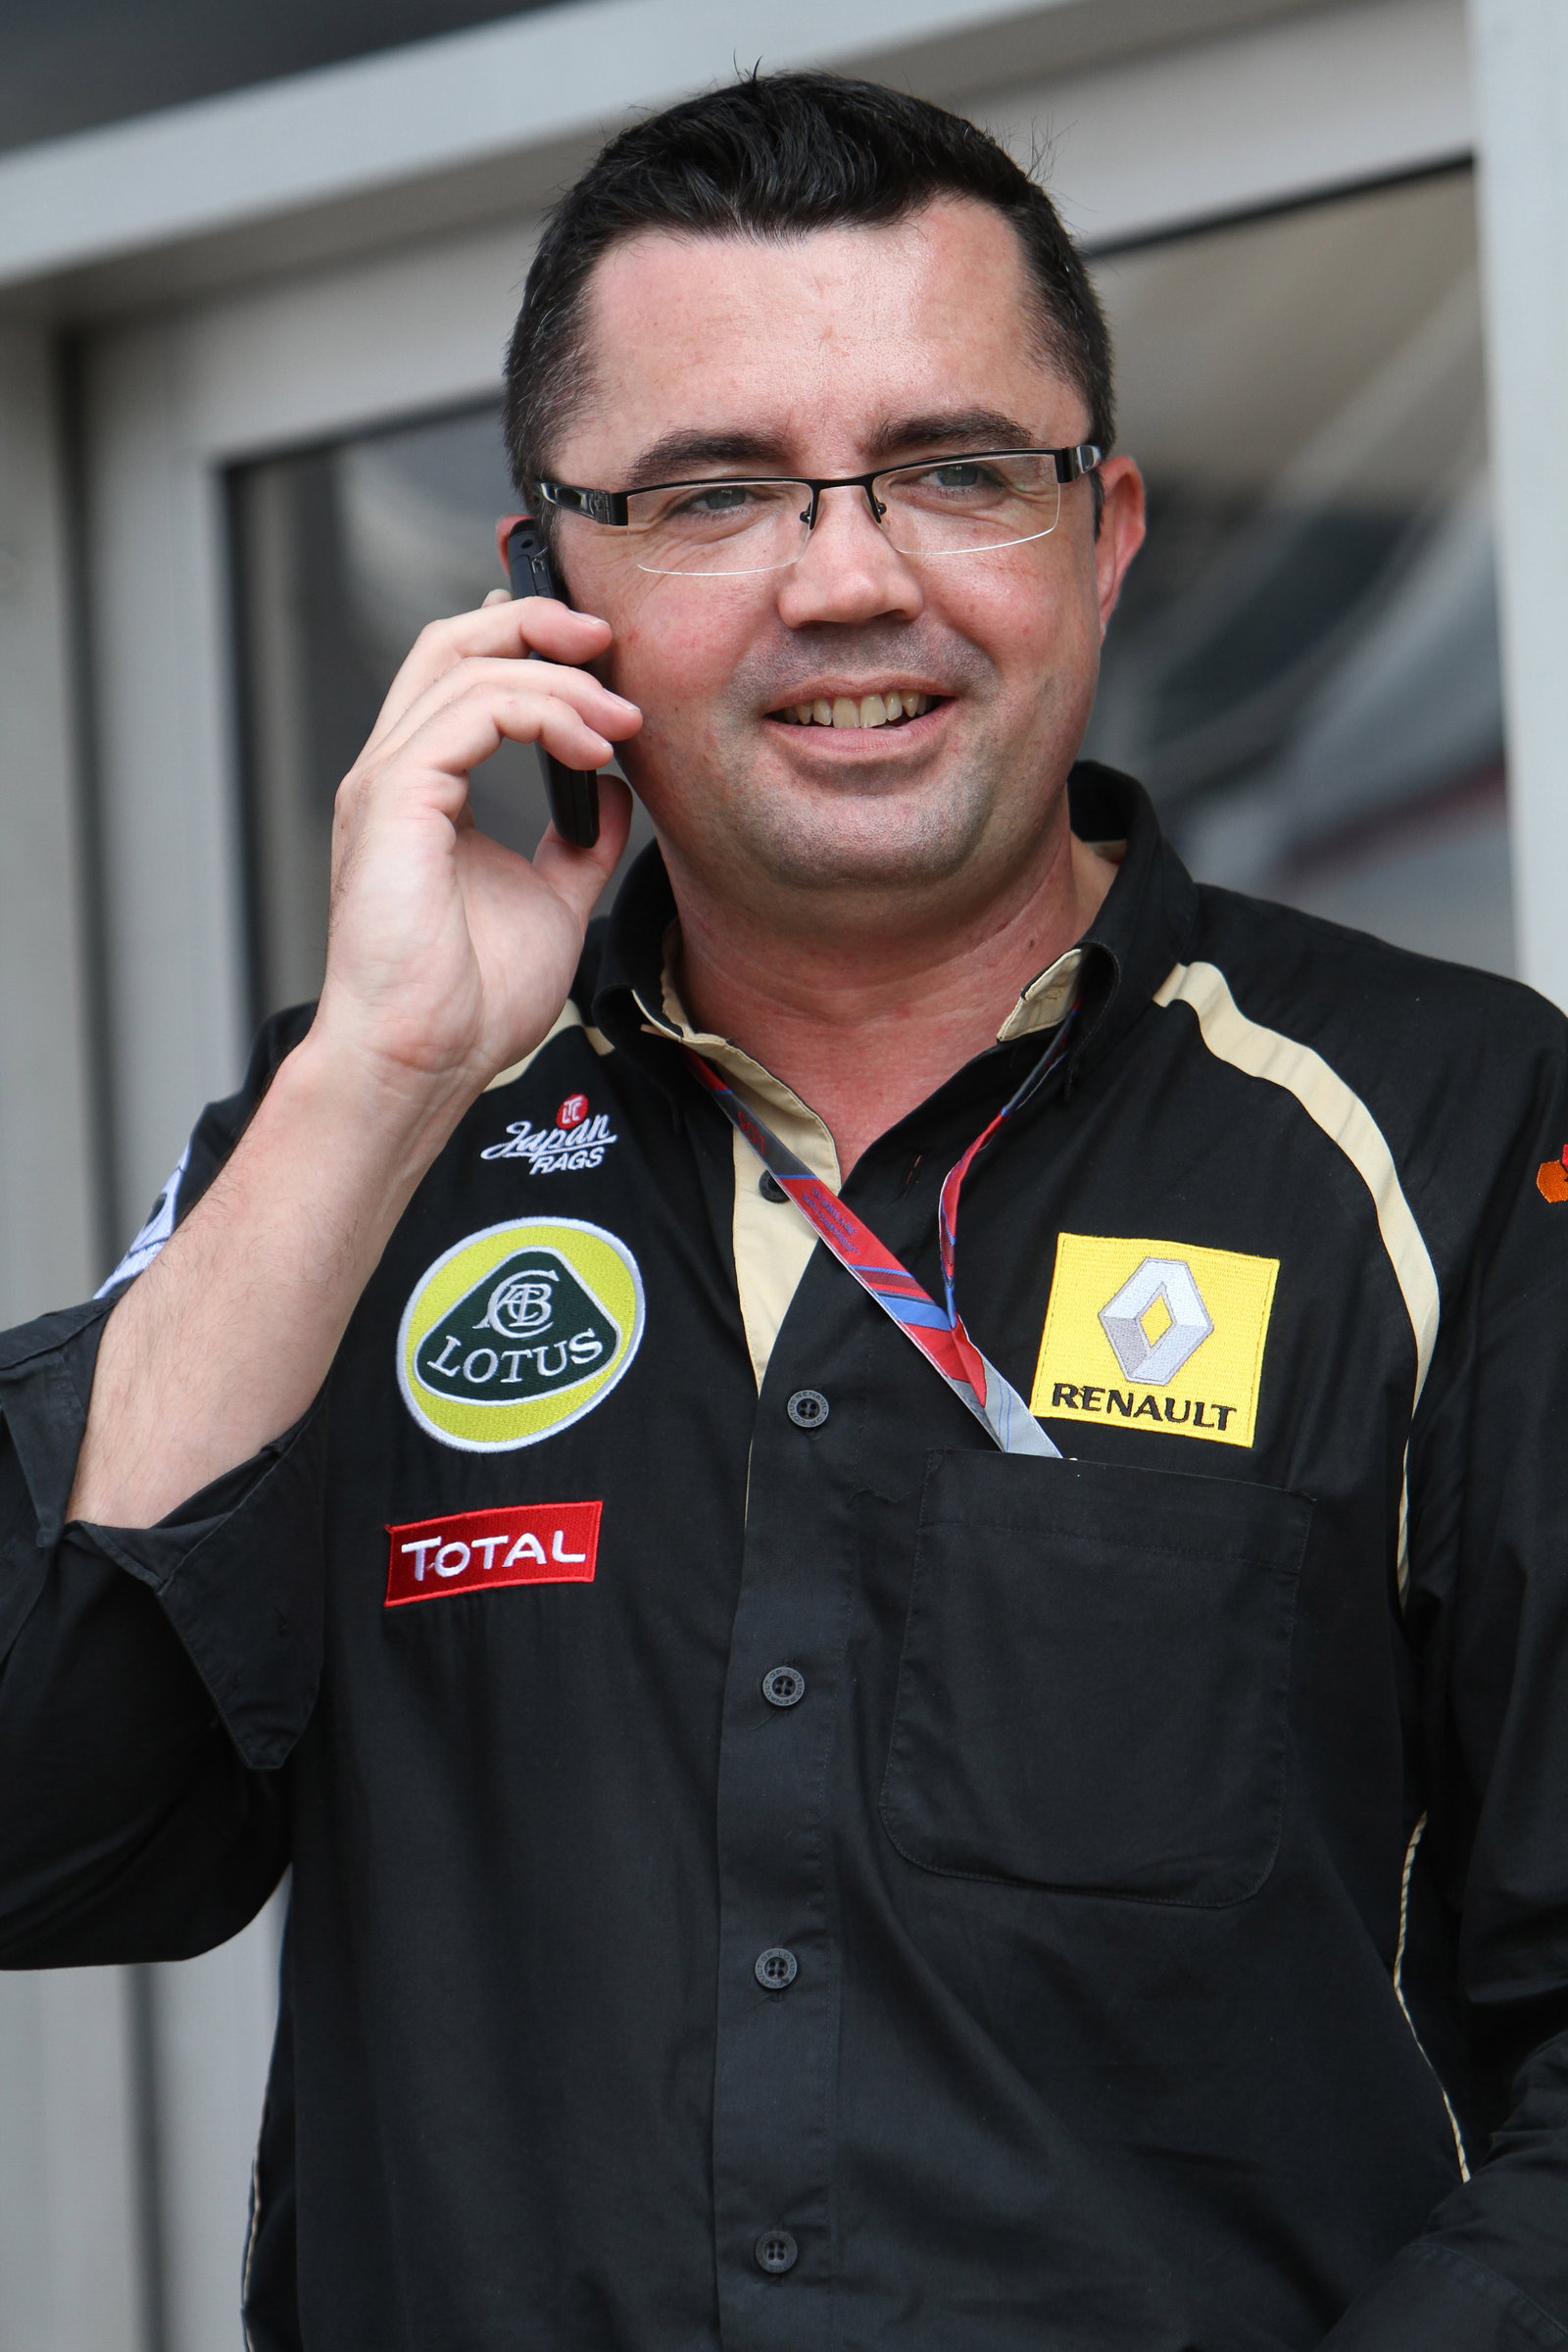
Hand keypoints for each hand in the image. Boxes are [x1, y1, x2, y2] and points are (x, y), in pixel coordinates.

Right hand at [309, 592, 642, 1114]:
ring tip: (622, 722)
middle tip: (612, 643)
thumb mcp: (553, 902)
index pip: (463, 675)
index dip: (528, 642)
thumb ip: (578, 844)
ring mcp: (387, 781)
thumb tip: (612, 793)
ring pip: (468, 666)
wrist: (422, 1060)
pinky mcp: (393, 797)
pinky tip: (591, 749)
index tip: (606, 660)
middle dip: (536, 621)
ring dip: (562, 681)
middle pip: (452, 642)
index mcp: (423, 790)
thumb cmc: (469, 1004)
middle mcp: (396, 773)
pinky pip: (472, 711)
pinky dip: (541, 712)